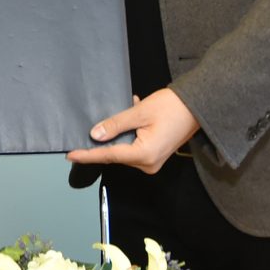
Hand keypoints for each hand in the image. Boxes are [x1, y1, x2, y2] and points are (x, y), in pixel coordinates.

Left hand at [66, 88, 199, 174]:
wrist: (198, 106)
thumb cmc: (173, 107)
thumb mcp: (139, 113)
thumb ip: (115, 125)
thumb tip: (95, 135)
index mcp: (144, 155)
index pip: (108, 155)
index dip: (88, 154)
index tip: (71, 154)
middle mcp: (148, 164)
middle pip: (117, 153)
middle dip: (106, 139)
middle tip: (97, 123)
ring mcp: (153, 161)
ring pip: (125, 149)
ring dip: (120, 133)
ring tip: (127, 110)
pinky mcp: (156, 155)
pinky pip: (135, 147)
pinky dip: (130, 133)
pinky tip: (134, 114)